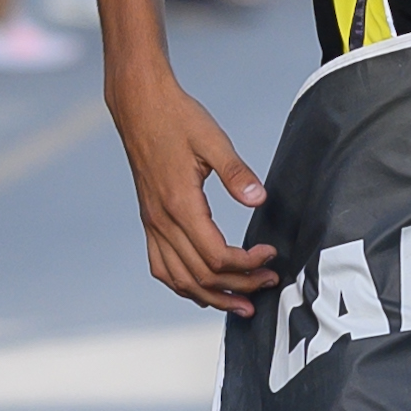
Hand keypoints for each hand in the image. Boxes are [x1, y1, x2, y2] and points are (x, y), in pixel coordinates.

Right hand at [113, 76, 277, 315]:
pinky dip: (183, 285)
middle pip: (201, 276)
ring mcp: (152, 223)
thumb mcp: (213, 139)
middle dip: (238, 287)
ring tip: (241, 304)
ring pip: (179, 280)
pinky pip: (161, 267)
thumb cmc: (178, 118)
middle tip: (269, 284)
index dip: (247, 264)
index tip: (271, 255)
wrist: (140, 106)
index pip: (216, 256)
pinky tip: (202, 288)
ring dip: (211, 297)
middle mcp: (162, 221)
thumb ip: (237, 172)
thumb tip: (260, 200)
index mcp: (180, 204)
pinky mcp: (149, 220)